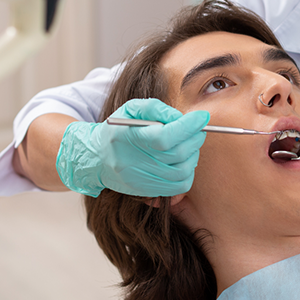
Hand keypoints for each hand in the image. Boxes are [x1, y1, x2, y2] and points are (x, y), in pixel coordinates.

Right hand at [56, 98, 209, 197]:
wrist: (97, 158)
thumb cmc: (118, 129)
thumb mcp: (131, 109)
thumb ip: (155, 108)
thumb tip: (179, 117)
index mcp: (129, 138)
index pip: (166, 136)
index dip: (188, 127)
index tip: (202, 117)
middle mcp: (134, 163)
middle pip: (177, 154)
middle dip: (194, 138)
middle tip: (197, 128)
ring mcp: (141, 180)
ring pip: (182, 171)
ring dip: (193, 154)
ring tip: (189, 142)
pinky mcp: (148, 191)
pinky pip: (179, 186)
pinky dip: (189, 171)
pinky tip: (184, 159)